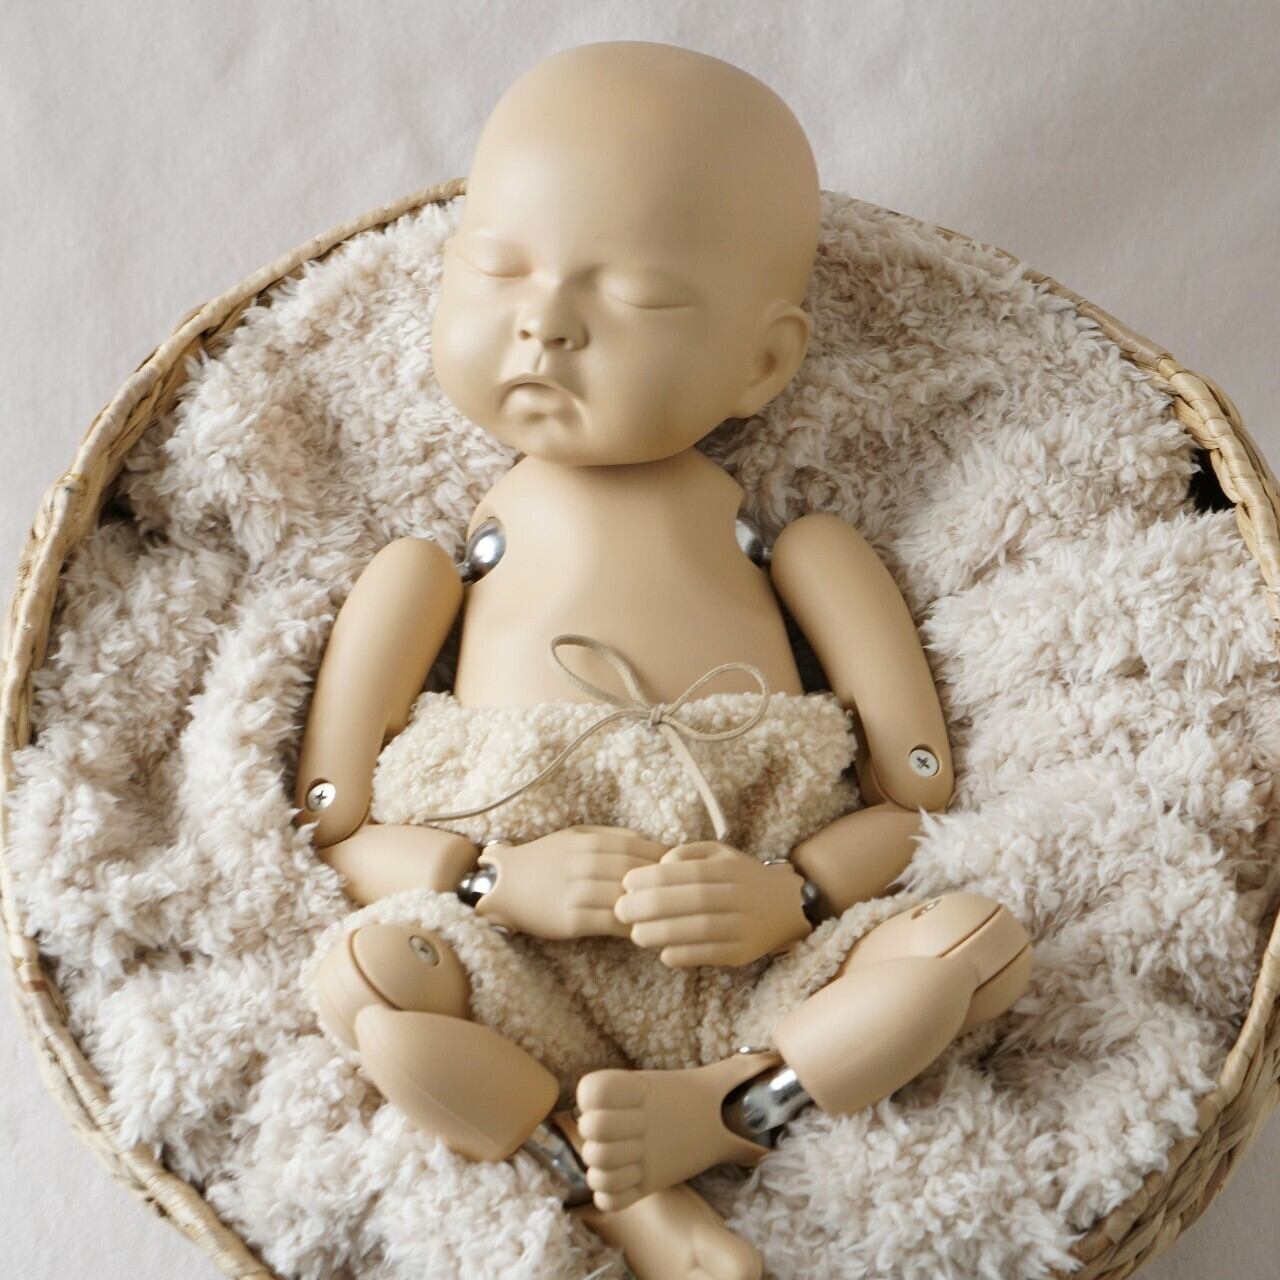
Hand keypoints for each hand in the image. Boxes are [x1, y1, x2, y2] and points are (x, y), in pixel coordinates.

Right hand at [475, 825, 664, 940]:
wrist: (505, 885)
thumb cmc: (546, 858)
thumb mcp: (576, 835)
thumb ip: (611, 836)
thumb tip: (650, 842)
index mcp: (586, 841)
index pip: (636, 848)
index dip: (662, 858)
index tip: (682, 867)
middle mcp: (581, 865)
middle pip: (634, 873)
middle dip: (662, 883)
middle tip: (684, 892)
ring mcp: (574, 893)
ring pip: (625, 899)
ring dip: (651, 907)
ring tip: (673, 913)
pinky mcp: (569, 920)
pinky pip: (610, 923)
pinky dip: (632, 926)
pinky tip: (647, 929)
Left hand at [614, 841, 811, 967]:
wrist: (787, 906)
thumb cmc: (739, 878)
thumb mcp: (718, 854)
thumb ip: (687, 854)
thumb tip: (657, 865)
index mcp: (728, 868)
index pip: (686, 871)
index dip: (652, 878)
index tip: (625, 884)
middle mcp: (739, 895)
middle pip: (691, 900)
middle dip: (650, 906)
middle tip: (620, 910)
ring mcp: (744, 925)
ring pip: (700, 930)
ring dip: (662, 933)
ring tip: (636, 934)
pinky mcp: (745, 952)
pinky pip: (712, 955)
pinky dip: (685, 955)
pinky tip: (663, 953)